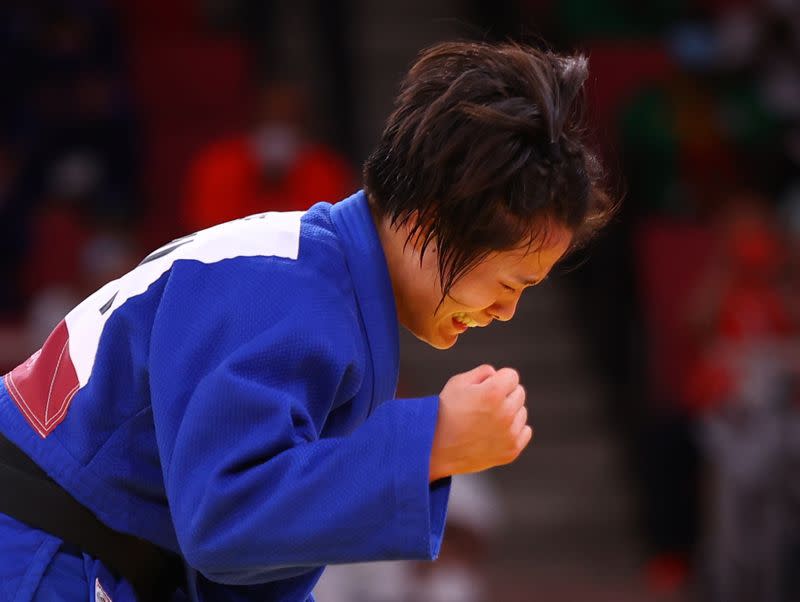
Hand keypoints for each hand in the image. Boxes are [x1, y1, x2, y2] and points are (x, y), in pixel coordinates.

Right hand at [429, 364, 531, 480]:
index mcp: (494, 393)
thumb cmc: (444, 412)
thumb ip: (483, 372)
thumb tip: (497, 375)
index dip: (497, 379)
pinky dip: (513, 431)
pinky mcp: (511, 451)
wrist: (434, 447)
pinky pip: (524, 432)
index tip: (485, 387)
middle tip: (483, 404)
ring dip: (509, 412)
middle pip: (519, 393)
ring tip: (485, 420)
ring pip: (521, 412)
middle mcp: (506, 413)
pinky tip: (494, 432)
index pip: (512, 375)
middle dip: (504, 394)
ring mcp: (510, 434)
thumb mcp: (458, 382)